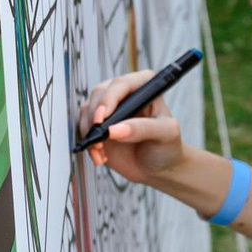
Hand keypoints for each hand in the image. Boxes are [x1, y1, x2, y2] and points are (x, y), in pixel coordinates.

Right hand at [78, 71, 195, 187]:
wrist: (158, 168)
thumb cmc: (167, 147)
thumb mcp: (166, 134)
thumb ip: (143, 129)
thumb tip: (114, 129)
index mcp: (145, 88)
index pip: (122, 84)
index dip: (109, 98)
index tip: (103, 118)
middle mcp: (125, 94)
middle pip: (99, 94)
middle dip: (95, 117)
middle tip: (100, 139)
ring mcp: (110, 109)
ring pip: (88, 110)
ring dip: (90, 132)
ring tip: (101, 151)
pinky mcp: (99, 125)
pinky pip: (83, 127)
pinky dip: (88, 143)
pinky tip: (100, 156)